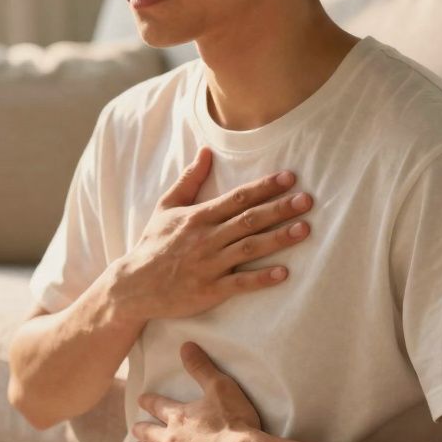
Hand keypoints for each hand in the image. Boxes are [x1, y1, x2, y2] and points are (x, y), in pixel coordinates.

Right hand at [110, 146, 311, 323]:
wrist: (134, 285)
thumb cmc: (153, 244)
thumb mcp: (166, 207)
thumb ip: (189, 180)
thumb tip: (205, 151)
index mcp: (198, 217)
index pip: (237, 198)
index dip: (264, 187)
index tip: (289, 178)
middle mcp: (206, 238)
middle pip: (248, 220)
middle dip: (279, 209)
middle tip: (307, 200)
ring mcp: (209, 265)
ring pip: (248, 248)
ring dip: (278, 239)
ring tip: (304, 230)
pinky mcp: (209, 290)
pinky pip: (239, 283)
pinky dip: (261, 278)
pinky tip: (283, 273)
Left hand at [131, 342, 262, 441]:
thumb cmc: (235, 424)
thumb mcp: (220, 387)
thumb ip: (201, 367)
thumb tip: (185, 345)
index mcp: (178, 416)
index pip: (157, 405)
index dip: (149, 401)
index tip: (141, 400)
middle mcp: (169, 440)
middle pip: (148, 433)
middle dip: (141, 429)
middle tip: (136, 428)